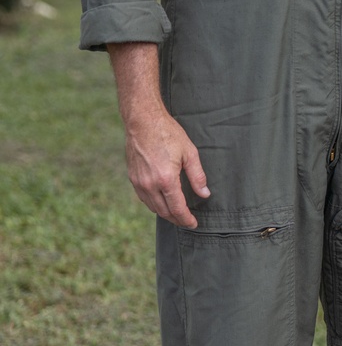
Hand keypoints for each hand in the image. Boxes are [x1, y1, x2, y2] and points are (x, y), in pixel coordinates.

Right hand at [123, 108, 210, 227]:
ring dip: (165, 213)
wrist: (142, 121)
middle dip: (177, 219)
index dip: (186, 219)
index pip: (177, 209)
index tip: (193, 224)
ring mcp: (139, 182)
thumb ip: (197, 176)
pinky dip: (154, 204)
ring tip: (177, 214)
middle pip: (164, 212)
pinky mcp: (133, 178)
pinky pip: (144, 198)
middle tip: (187, 221)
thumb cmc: (167, 133)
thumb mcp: (189, 153)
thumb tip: (205, 194)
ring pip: (153, 207)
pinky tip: (162, 202)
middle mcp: (150, 184)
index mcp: (166, 180)